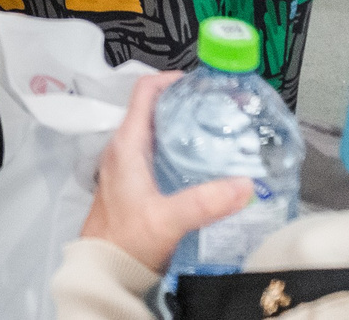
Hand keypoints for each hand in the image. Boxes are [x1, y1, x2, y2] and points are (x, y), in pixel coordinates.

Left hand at [81, 72, 253, 272]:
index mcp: (127, 144)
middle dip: (187, 104)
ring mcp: (127, 166)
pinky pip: (159, 155)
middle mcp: (124, 148)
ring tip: (220, 135)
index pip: (145, 91)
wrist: (103, 270)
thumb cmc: (125, 241)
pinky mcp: (134, 184)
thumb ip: (204, 202)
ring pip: (158, 133)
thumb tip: (246, 184)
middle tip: (222, 111)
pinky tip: (205, 167)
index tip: (204, 84)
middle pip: (155, 109)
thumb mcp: (167, 220)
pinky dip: (181, 152)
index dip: (172, 79)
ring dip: (185, 129)